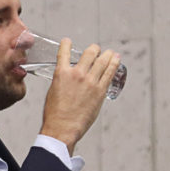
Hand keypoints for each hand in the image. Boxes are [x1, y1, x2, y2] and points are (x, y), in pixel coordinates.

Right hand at [39, 39, 120, 154]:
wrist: (62, 128)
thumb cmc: (55, 114)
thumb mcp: (53, 91)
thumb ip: (62, 81)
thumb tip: (69, 78)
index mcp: (61, 73)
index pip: (64, 51)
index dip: (66, 44)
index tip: (68, 42)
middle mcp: (77, 74)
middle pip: (89, 53)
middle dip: (94, 49)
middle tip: (95, 49)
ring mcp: (90, 82)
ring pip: (103, 61)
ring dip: (107, 55)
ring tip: (111, 53)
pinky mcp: (100, 91)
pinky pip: (110, 73)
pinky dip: (114, 64)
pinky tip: (116, 60)